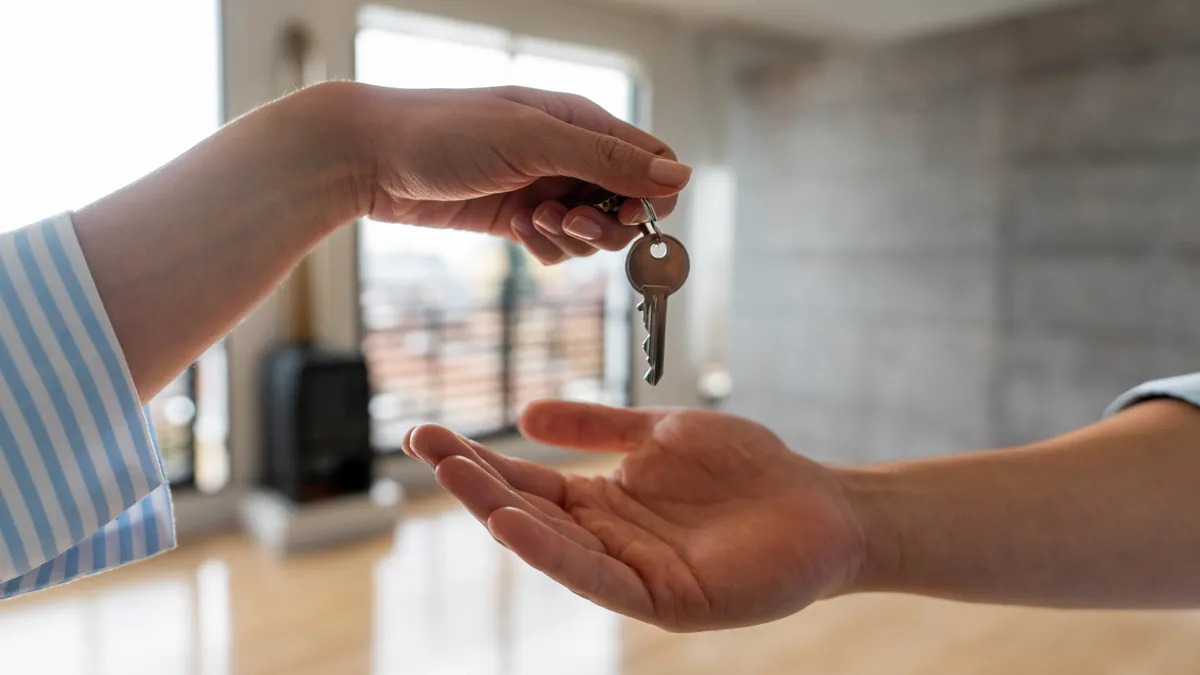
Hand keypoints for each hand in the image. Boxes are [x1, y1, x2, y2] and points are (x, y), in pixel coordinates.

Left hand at [324, 82, 691, 264]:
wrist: (371, 157)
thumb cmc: (446, 132)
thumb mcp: (534, 141)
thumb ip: (608, 160)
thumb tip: (679, 178)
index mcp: (581, 122)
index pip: (651, 161)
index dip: (651, 195)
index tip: (629, 216)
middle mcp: (568, 155)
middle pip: (625, 205)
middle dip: (605, 225)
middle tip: (564, 221)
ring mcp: (543, 188)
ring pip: (592, 233)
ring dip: (571, 239)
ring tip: (532, 223)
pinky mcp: (517, 218)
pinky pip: (557, 247)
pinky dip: (546, 248)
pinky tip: (517, 233)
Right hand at [403, 401, 868, 631]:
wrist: (822, 504)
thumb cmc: (748, 470)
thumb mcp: (660, 434)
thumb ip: (598, 426)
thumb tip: (525, 414)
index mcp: (604, 502)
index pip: (528, 481)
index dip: (478, 459)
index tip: (427, 433)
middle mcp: (607, 541)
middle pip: (528, 511)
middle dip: (474, 481)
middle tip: (423, 445)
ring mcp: (632, 572)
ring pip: (553, 546)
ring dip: (500, 511)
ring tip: (453, 476)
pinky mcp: (664, 600)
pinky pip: (598, 578)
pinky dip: (552, 553)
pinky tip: (513, 523)